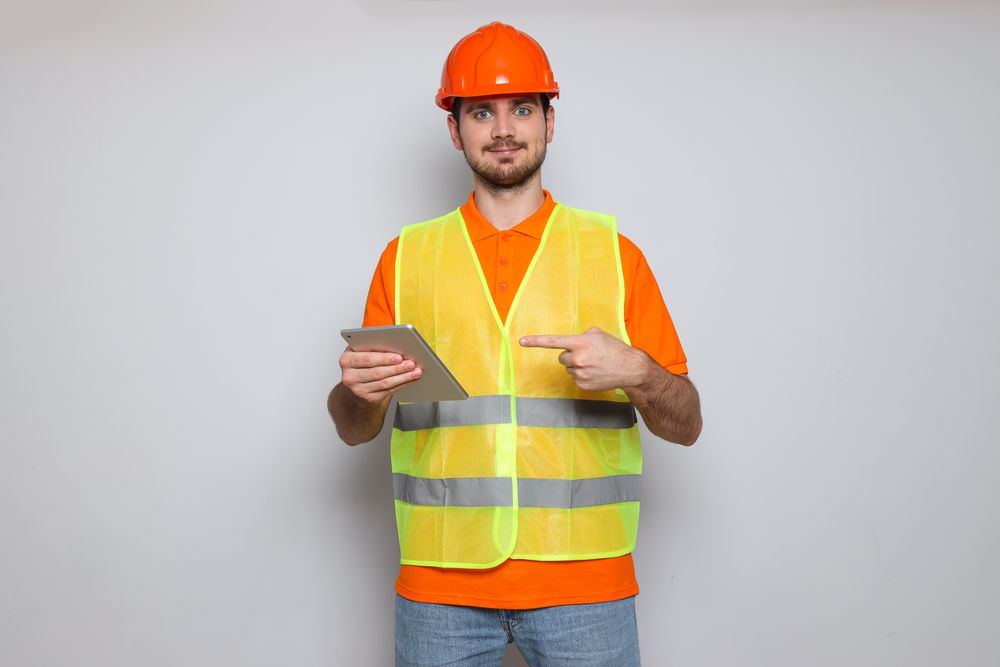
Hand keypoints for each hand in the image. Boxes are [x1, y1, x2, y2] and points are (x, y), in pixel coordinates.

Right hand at [339, 348, 422, 404]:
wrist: (354, 385)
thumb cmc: (361, 364)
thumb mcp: (360, 352)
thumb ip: (373, 347)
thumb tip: (397, 346)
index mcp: (346, 360)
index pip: (367, 359)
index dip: (384, 358)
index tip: (399, 356)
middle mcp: (350, 376)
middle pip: (377, 372)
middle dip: (397, 368)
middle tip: (411, 363)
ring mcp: (358, 390)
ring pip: (385, 383)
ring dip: (403, 377)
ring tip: (415, 371)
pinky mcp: (369, 398)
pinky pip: (388, 391)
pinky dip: (402, 384)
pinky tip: (410, 378)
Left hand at [519, 326, 644, 392]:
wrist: (629, 368)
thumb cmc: (614, 349)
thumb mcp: (598, 334)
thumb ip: (581, 335)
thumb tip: (572, 342)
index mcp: (580, 343)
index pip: (553, 341)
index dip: (535, 341)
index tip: (521, 341)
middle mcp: (577, 358)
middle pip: (561, 357)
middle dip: (570, 356)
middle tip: (586, 356)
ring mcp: (579, 373)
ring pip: (568, 369)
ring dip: (577, 366)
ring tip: (594, 364)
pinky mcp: (582, 385)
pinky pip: (574, 378)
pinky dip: (582, 376)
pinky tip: (595, 373)